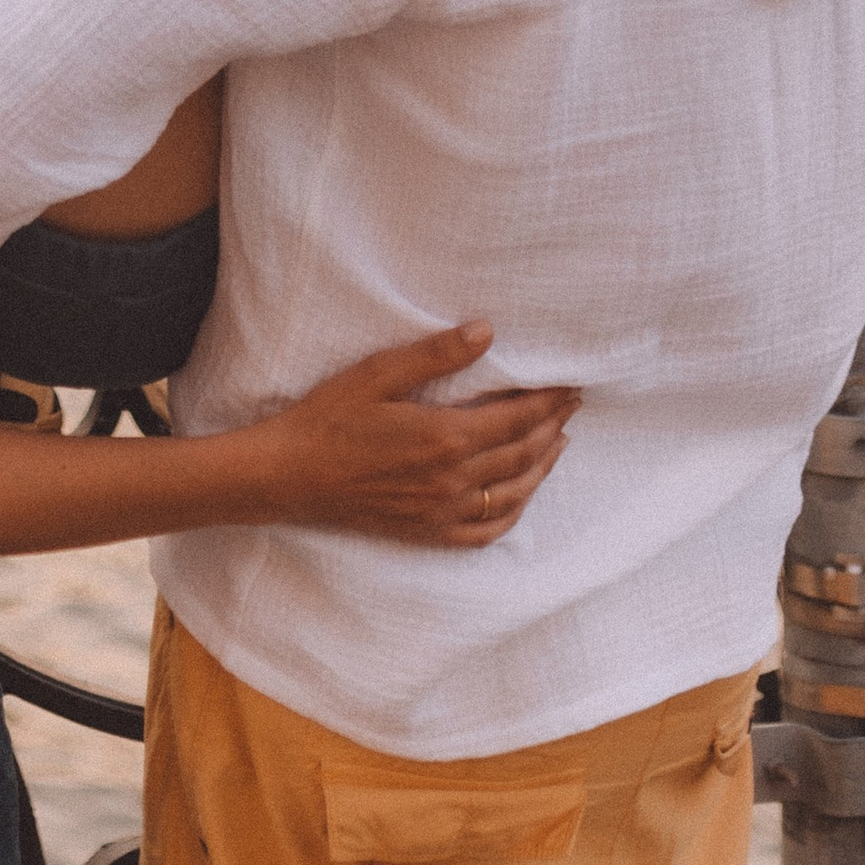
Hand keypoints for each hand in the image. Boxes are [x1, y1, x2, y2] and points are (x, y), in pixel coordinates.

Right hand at [250, 323, 576, 546]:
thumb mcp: (378, 374)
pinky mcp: (430, 532)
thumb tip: (487, 331)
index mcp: (446, 436)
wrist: (292, 476)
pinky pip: (487, 530)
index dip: (547, 400)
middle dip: (553, 426)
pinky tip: (521, 496)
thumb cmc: (329, 418)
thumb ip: (435, 354)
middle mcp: (454, 480)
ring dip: (543, 466)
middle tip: (573, 404)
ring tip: (559, 442)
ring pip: (514, 493)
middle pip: (523, 453)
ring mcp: (444, 511)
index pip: (517, 417)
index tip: (568, 383)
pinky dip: (514, 512)